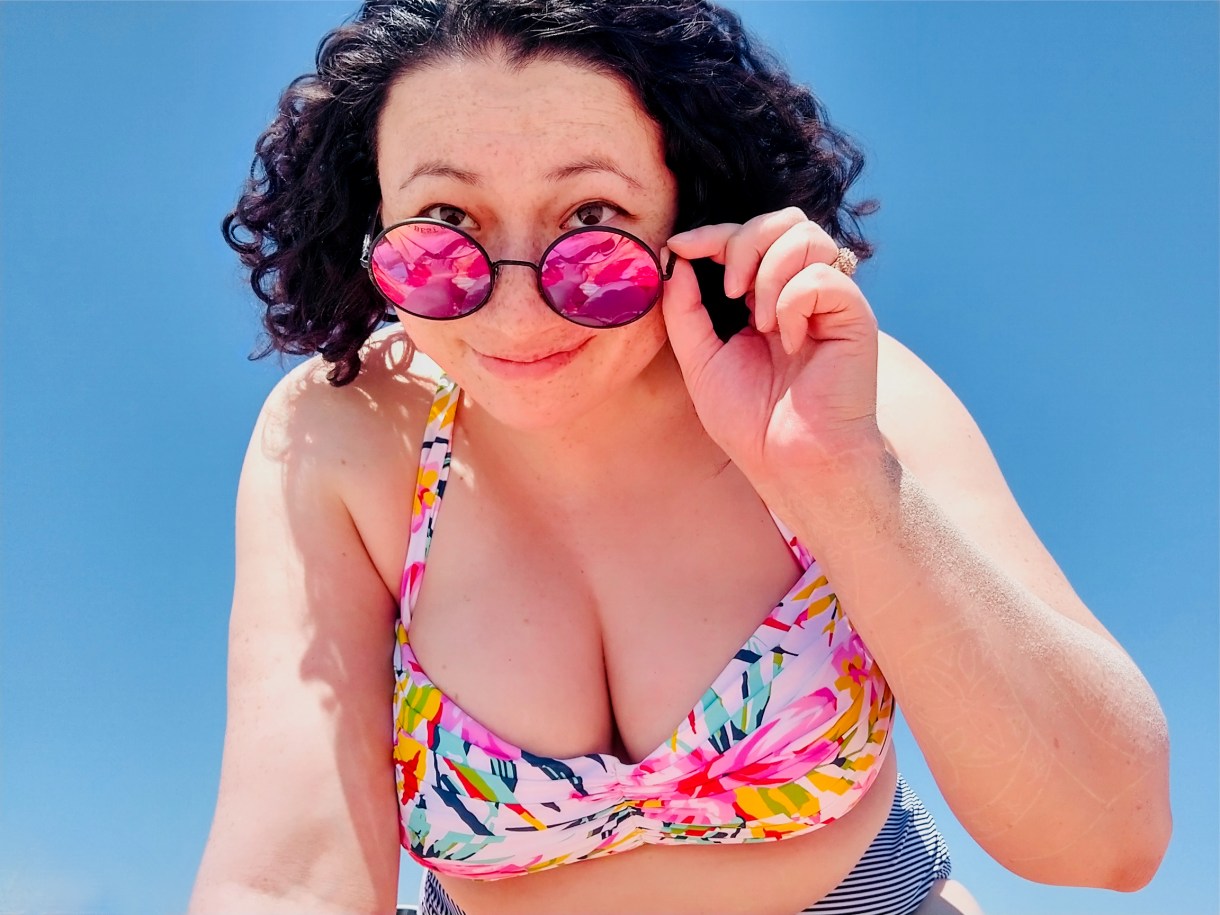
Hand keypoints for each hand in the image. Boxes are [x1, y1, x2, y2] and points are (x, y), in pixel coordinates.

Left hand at [661, 207, 882, 485]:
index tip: (679, 247)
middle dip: (743, 241)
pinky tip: (790, 341)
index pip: (747, 236)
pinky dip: (794, 302)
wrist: (789, 464)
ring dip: (770, 271)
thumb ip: (684, 308)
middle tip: (729, 291)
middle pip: (782, 221)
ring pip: (806, 235)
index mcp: (766, 299)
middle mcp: (801, 292)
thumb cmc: (750, 422)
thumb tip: (675, 256)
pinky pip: (822, 276)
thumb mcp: (699, 359)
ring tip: (760, 322)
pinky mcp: (853, 316)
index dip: (712, 233)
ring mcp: (830, 302)